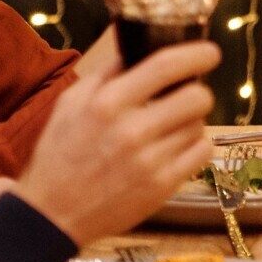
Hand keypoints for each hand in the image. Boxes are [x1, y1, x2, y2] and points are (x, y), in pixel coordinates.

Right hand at [9, 31, 221, 243]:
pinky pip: (202, 153)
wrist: (52, 214)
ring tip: (169, 128)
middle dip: (197, 92)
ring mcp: (149, 161)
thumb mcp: (70, 104)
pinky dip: (195, 146)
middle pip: (197, 97)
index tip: (210, 52)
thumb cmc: (59, 154)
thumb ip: (105, 74)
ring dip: (191, 121)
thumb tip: (137, 47)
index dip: (197, 54)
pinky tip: (176, 148)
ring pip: (199, 125)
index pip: (165, 66)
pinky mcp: (161, 187)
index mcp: (107, 103)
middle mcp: (131, 131)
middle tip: (185, 97)